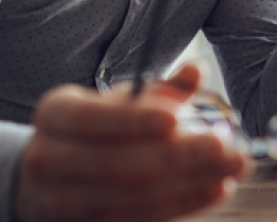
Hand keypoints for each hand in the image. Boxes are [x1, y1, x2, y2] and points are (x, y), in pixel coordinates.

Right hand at [13, 64, 247, 221]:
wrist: (47, 180)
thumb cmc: (95, 129)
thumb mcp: (117, 102)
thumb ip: (159, 89)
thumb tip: (198, 70)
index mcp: (54, 114)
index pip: (89, 118)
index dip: (131, 119)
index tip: (175, 117)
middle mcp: (49, 159)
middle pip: (115, 164)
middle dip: (176, 156)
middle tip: (224, 146)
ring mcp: (62, 202)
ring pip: (131, 197)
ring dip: (188, 183)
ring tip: (229, 169)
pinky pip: (140, 219)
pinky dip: (182, 203)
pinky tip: (215, 188)